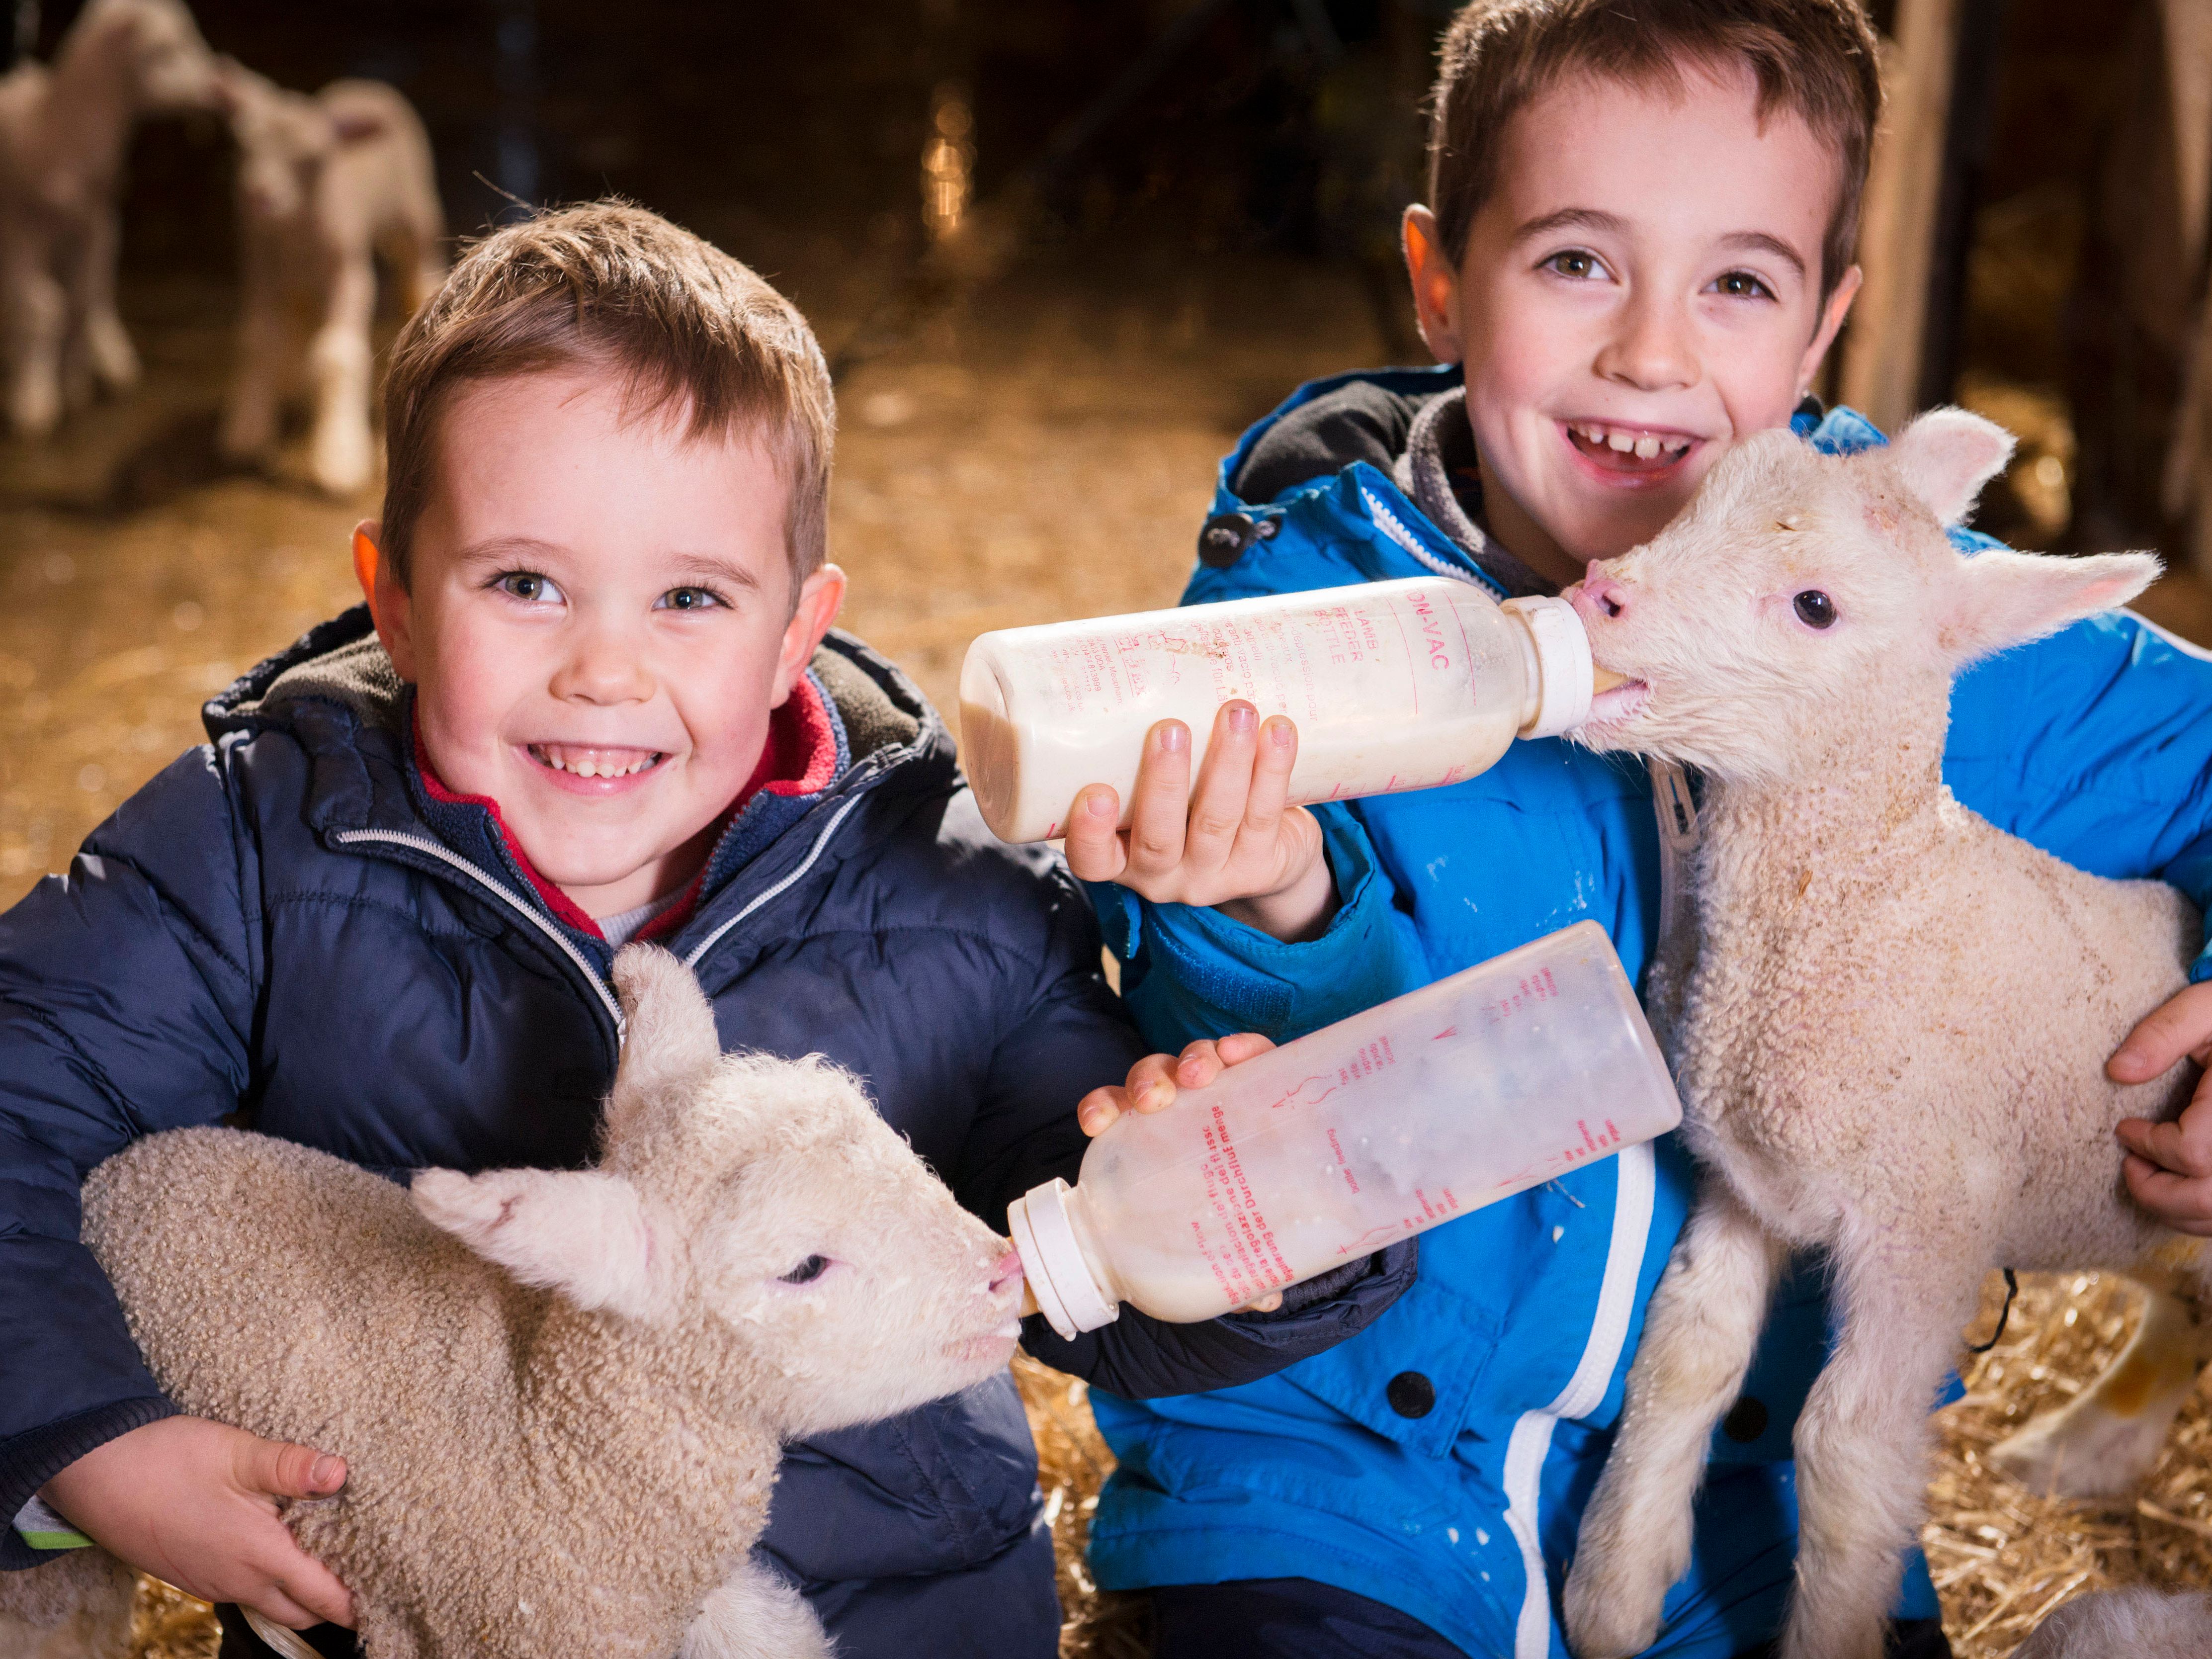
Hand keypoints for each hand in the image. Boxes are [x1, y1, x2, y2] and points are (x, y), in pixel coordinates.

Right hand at [41, 1416, 355, 1629]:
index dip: (354, 1602)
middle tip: (364, 1579)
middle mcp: (237, 1579)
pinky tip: (277, 1548)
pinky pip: (242, 1591)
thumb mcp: (237, 1453)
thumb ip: (291, 1467)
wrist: (95, 1475)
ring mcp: (211, 1581)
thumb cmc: (168, 1460)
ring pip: (269, 1603)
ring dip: (299, 1593)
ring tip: (328, 1564)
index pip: (321, 1596)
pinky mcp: (191, 1573)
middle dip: (333, 1604)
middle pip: (299, 1610)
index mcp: (258, 1555)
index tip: (385, 1597)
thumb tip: (341, 1472)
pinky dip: (269, 1582)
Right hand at [1061, 702, 1335, 942]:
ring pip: (1219, 821)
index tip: (1096, 792)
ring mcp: (1214, 874)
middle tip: (1169, 728)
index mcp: (1121, 858)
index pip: (1092, 860)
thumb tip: (1133, 651)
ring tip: (1235, 711)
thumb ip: (1135, 746)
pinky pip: (1266, 815)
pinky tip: (1278, 730)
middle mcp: (1163, 875)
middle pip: (1159, 838)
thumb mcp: (1151, 789)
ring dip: (1228, 763)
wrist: (1262, 856)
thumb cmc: (1186, 803)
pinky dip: (1273, 768)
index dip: (1090, 833)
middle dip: (1165, 782)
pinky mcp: (1262, 864)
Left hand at [1075, 1033, 1284, 1311]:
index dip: (1099, 1107)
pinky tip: (1245, 1053)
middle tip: (1155, 1101)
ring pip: (1190, 1060)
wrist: (1297, 1182)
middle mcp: (1178, 1107)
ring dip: (1190, 1059)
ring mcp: (1218, 1087)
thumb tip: (1264, 1298)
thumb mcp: (1226, 1247)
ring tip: (1199, 1075)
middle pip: (1149, 1080)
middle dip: (1145, 1081)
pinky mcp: (1260, 1073)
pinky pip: (1246, 1051)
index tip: (1095, 1122)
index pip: (1114, 1114)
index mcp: (1151, 1142)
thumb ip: (1236, 1273)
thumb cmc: (1239, 1215)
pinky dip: (1240, 1046)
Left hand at [2111, 981, 2211, 1233]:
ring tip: (2149, 1174)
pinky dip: (2199, 1212)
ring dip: (2176, 1209)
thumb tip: (2118, 1071)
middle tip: (2130, 1165)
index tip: (2124, 1129)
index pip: (2193, 1152)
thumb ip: (2162, 1033)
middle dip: (2156, 1192)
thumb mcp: (2203, 1009)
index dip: (2149, 1145)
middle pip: (2206, 1199)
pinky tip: (2180, 1185)